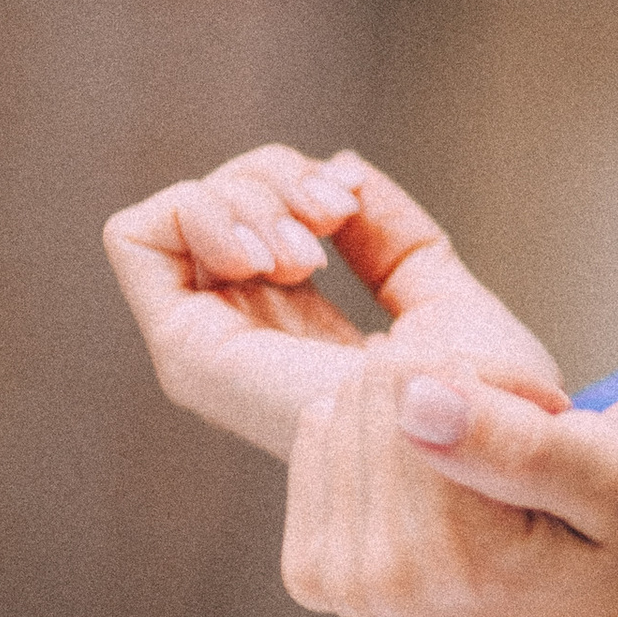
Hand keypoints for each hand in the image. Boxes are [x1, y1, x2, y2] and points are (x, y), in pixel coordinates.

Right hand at [104, 148, 562, 463]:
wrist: (481, 446)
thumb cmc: (480, 401)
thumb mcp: (440, 290)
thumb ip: (390, 234)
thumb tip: (343, 169)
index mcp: (292, 322)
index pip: (250, 208)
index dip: (290, 181)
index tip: (344, 208)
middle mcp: (241, 334)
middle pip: (213, 198)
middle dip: (272, 179)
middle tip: (329, 221)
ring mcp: (208, 344)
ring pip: (176, 209)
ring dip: (245, 196)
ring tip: (308, 249)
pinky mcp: (187, 351)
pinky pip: (136, 237)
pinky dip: (197, 212)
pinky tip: (265, 251)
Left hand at [282, 360, 617, 616]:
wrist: (597, 614)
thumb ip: (522, 442)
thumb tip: (414, 400)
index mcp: (455, 558)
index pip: (415, 384)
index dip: (491, 376)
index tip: (548, 418)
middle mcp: (380, 579)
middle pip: (373, 390)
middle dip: (452, 388)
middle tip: (521, 440)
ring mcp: (337, 581)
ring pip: (344, 402)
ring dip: (421, 409)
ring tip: (487, 462)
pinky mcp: (312, 568)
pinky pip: (317, 432)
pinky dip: (381, 432)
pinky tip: (440, 474)